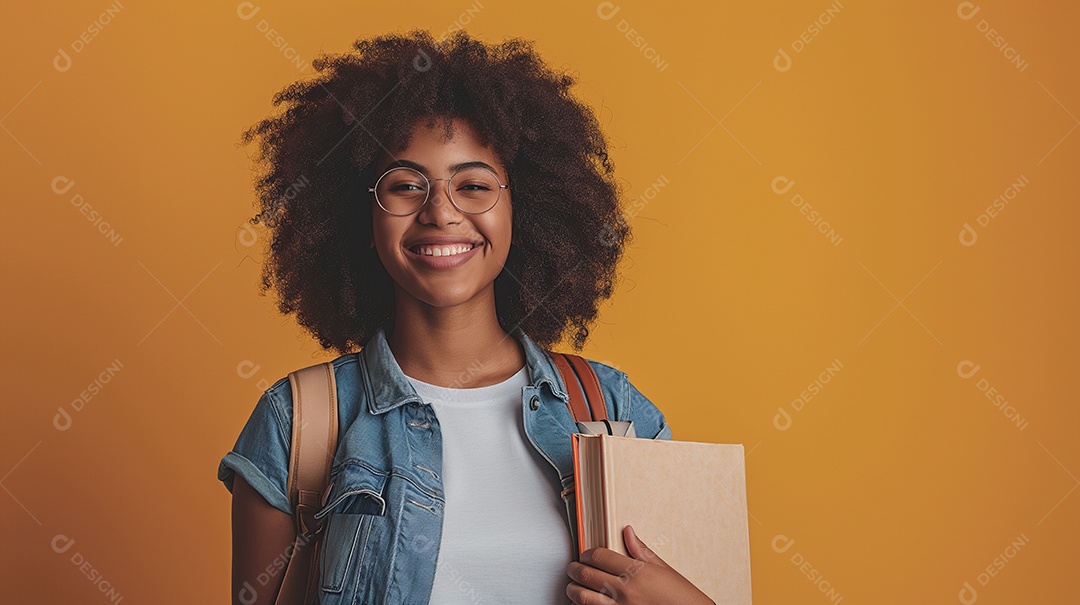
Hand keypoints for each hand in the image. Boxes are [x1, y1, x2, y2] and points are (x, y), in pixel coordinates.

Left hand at [565, 525, 713, 603]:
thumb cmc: (682, 598)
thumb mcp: (664, 570)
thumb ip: (642, 551)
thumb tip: (628, 532)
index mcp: (637, 573)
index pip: (600, 556)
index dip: (587, 554)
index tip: (586, 554)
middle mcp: (626, 591)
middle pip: (586, 575)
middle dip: (574, 570)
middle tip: (573, 568)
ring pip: (583, 598)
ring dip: (573, 591)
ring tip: (573, 587)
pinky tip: (584, 603)